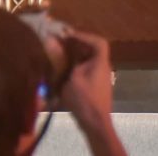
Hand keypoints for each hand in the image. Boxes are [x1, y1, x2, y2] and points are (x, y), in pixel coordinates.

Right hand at [59, 30, 126, 155]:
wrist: (95, 121)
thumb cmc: (84, 98)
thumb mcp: (71, 78)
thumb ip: (63, 60)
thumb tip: (53, 43)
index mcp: (101, 62)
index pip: (99, 42)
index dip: (85, 36)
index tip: (70, 35)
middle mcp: (104, 66)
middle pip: (94, 50)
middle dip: (78, 45)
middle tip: (63, 44)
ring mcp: (101, 76)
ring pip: (90, 60)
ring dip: (77, 56)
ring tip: (61, 55)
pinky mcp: (96, 85)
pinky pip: (87, 69)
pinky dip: (77, 66)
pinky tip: (65, 71)